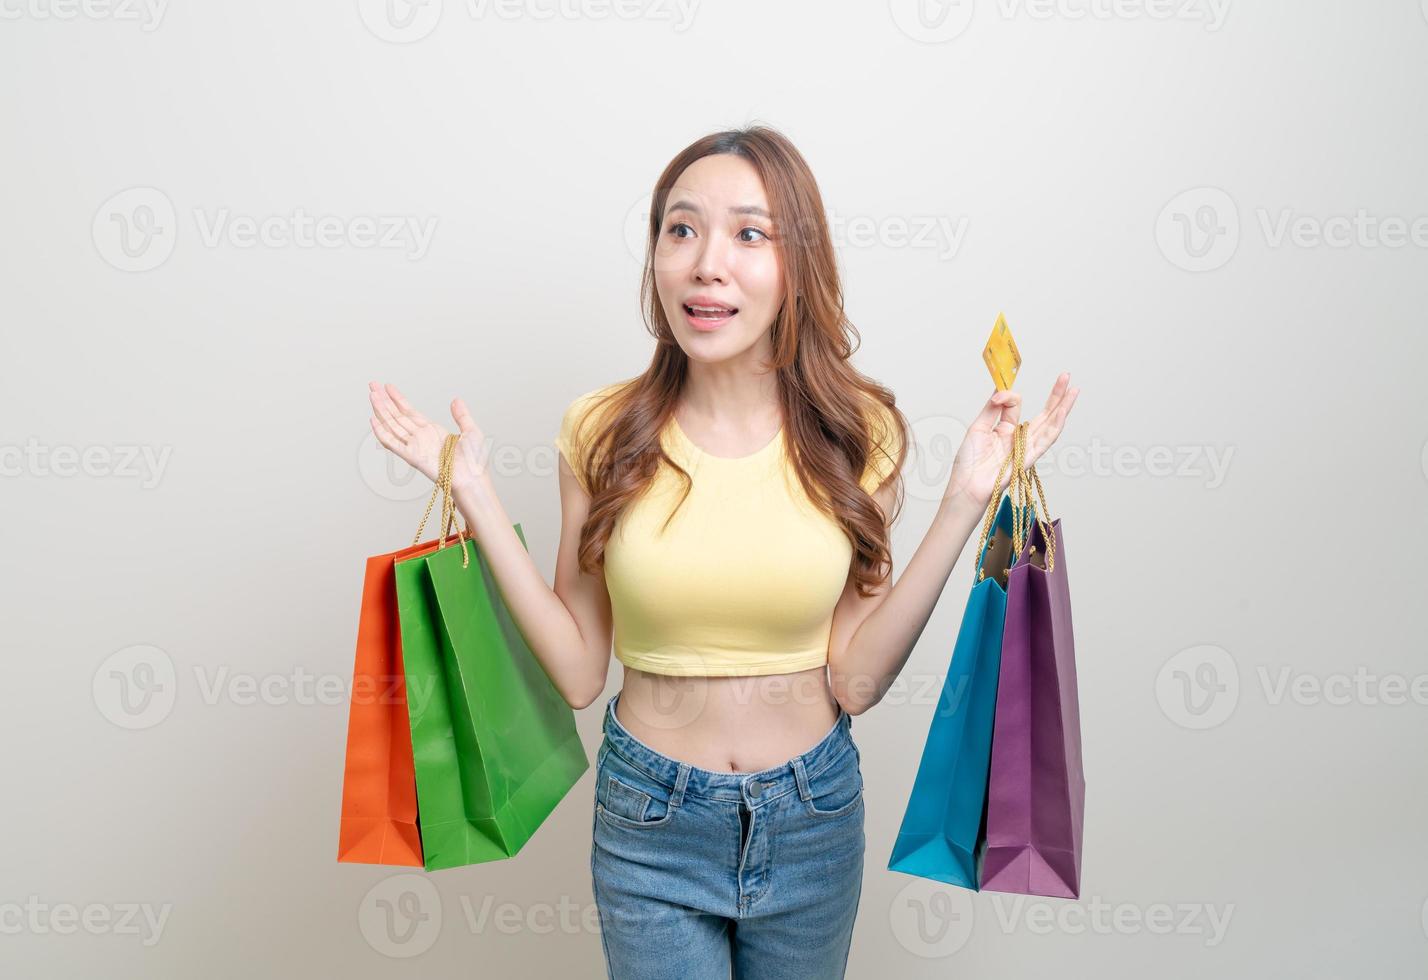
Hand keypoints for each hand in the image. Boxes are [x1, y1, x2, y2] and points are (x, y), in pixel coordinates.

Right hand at [367, 381, 489, 492]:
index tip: (387, 387)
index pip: (410, 411)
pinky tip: (373, 419)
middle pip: (397, 415)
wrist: (472, 479)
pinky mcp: (411, 456)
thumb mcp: (471, 431)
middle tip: (372, 385)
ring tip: (371, 394)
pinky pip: (392, 443)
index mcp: (432, 431)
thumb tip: (455, 399)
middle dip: (384, 400)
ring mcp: (415, 446)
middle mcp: (421, 437)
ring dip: (381, 410)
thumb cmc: (474, 462)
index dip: (398, 399)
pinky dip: (381, 432)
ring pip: (392, 425)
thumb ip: (461, 415)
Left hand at [944, 372, 1079, 511]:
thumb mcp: (978, 427)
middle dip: (1056, 395)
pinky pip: (1045, 441)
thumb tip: (1002, 389)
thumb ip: (992, 409)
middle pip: (1043, 413)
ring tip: (1074, 390)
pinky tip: (1063, 413)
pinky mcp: (1028, 458)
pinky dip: (1055, 426)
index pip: (1016, 406)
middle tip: (1066, 376)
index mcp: (1006, 430)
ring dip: (1063, 407)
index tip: (998, 396)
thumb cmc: (969, 463)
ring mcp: (1026, 448)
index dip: (1008, 396)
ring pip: (1050, 425)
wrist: (967, 486)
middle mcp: (1019, 438)